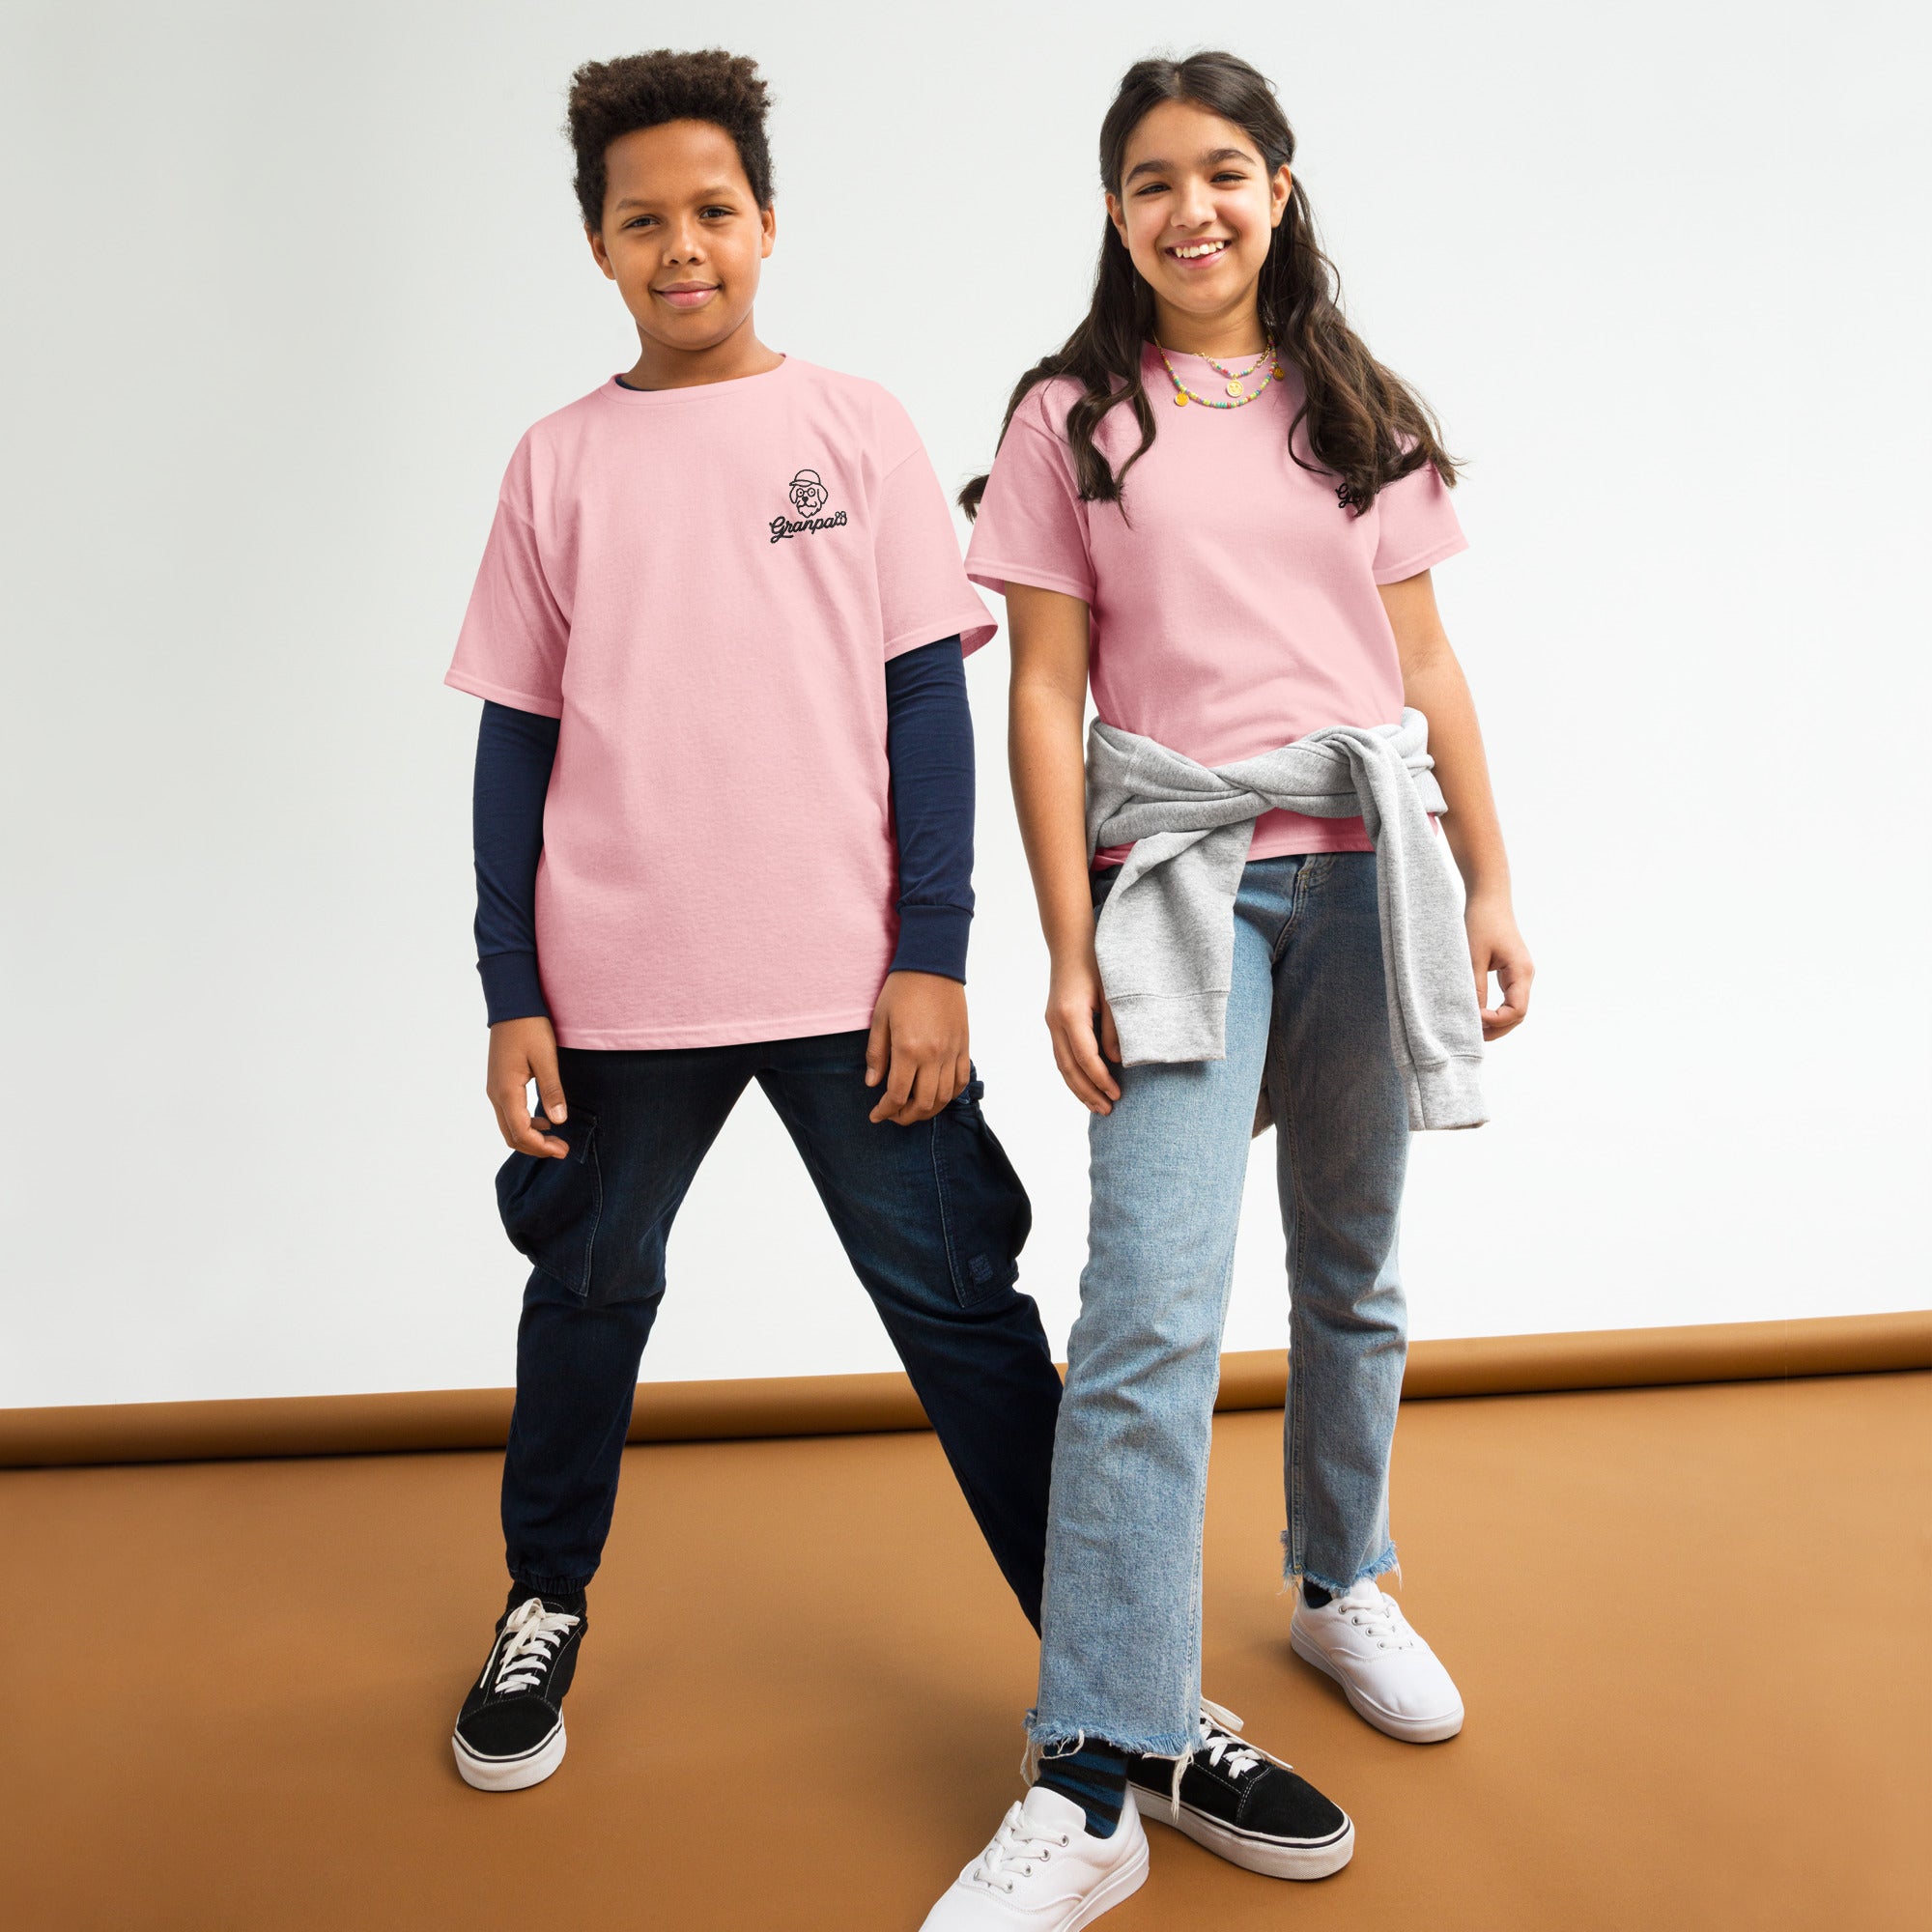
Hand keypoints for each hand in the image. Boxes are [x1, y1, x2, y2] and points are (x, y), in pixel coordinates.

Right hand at [487, 1016, 569, 1156]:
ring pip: (508, 1126)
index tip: (563, 1150)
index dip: (541, 1147)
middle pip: (511, 1135)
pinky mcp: (499, 1083)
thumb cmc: (530, 1027)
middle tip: (562, 1150)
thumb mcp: (546, 1058)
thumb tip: (558, 1121)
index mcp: (507, 1090)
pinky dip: (525, 1124)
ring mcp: (495, 1089)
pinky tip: (544, 1120)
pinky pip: (508, 1113)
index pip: (521, 1132)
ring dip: (530, 1137)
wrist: (512, 1005)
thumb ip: (552, 1090)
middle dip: (536, 1148)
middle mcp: (496, 1094)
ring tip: (556, 1138)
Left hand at [865, 971, 970, 1124]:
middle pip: (923, 1103)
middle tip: (893, 1116)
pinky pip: (961, 1080)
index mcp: (908, 1049)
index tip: (876, 1115)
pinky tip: (936, 1095)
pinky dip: (949, 1095)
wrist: (933, 964)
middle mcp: (933, 1055)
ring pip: (944, 1097)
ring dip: (928, 1110)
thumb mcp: (880, 1019)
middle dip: (905, 1116)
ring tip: (913, 1109)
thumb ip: (876, 1055)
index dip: (885, 1111)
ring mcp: (952, 1051)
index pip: (897, 1094)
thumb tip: (872, 1084)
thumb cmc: (902, 988)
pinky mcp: (964, 1045)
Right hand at [1044, 945, 1122, 1113]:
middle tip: (1108, 1110)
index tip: (1117, 1094)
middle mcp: (1056, 1022)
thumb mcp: (1113, 994)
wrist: (1071, 944)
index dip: (1101, 1079)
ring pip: (1062, 1065)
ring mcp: (1052, 1023)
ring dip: (1078, 1088)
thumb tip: (1116, 1061)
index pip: (1085, 1057)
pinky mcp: (1054, 1023)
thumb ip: (1114, 1028)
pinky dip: (1073, 1074)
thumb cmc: (1096, 964)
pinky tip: (1086, 1085)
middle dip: (1088, 1092)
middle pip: (1069, 1068)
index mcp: (1070, 1014)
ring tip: (1097, 1106)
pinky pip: (1061, 1056)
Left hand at [1466, 892, 1533, 1040]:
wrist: (1489, 899)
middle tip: (1471, 1035)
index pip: (1516, 1011)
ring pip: (1514, 1010)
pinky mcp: (1511, 973)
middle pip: (1518, 1015)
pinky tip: (1478, 1014)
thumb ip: (1475, 987)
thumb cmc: (1481, 923)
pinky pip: (1508, 999)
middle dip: (1497, 1029)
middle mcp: (1525, 976)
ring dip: (1496, 1022)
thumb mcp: (1473, 957)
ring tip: (1473, 1029)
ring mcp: (1520, 975)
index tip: (1473, 1020)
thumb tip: (1474, 1016)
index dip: (1496, 1021)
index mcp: (1521, 972)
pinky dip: (1496, 1011)